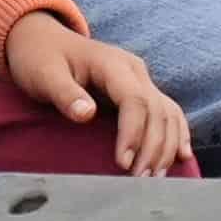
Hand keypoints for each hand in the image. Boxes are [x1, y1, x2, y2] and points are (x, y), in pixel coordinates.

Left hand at [0, 16, 195, 175]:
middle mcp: (134, 70)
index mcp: (112, 63)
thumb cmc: (40, 58)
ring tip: (155, 177)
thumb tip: (86, 114)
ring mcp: (140, 79)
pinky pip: (168, 110)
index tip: (123, 163)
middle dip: (152, 147)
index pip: (135, 100)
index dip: (133, 133)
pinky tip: (180, 156)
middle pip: (156, 110)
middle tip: (140, 181)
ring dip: (166, 146)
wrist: (41, 39)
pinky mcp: (140, 89)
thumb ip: (65, 94)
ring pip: (167, 113)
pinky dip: (176, 133)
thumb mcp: (43, 74)